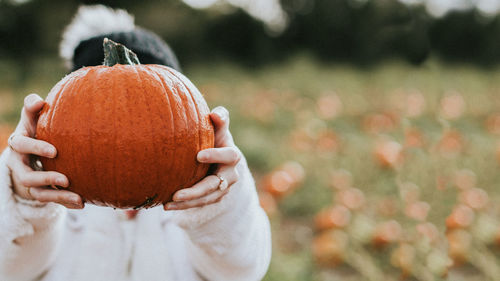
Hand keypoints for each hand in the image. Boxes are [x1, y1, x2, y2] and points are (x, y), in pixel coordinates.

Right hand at [6, 94, 83, 208]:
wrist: (32, 149)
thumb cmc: (36, 127)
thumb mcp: (32, 117)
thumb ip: (32, 107)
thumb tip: (39, 101)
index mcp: (19, 144)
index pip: (22, 145)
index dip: (36, 148)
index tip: (55, 151)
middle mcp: (20, 164)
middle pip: (26, 176)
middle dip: (45, 178)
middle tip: (66, 179)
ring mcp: (29, 180)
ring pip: (38, 193)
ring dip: (57, 196)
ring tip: (78, 197)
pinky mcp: (39, 191)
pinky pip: (50, 200)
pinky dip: (65, 202)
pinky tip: (82, 202)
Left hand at [164, 106, 240, 209]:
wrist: (220, 159)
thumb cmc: (216, 138)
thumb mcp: (219, 129)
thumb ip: (220, 119)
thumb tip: (214, 114)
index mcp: (232, 156)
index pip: (229, 156)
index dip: (216, 156)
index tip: (198, 156)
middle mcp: (230, 176)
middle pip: (214, 186)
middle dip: (196, 191)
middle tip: (177, 194)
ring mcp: (222, 189)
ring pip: (205, 198)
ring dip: (187, 203)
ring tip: (168, 204)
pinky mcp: (212, 198)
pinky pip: (198, 204)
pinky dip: (183, 207)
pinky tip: (166, 206)